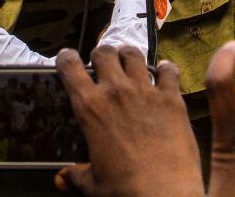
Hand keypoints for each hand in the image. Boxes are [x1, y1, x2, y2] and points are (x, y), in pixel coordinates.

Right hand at [55, 45, 202, 196]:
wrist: (163, 196)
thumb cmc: (124, 191)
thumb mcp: (93, 184)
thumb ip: (76, 175)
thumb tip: (62, 179)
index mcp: (90, 108)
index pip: (70, 67)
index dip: (66, 58)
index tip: (67, 58)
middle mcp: (116, 92)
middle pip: (104, 52)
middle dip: (101, 55)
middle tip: (103, 64)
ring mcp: (145, 92)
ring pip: (134, 55)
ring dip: (129, 56)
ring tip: (129, 62)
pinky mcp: (172, 99)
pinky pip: (168, 71)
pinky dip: (165, 69)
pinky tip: (164, 72)